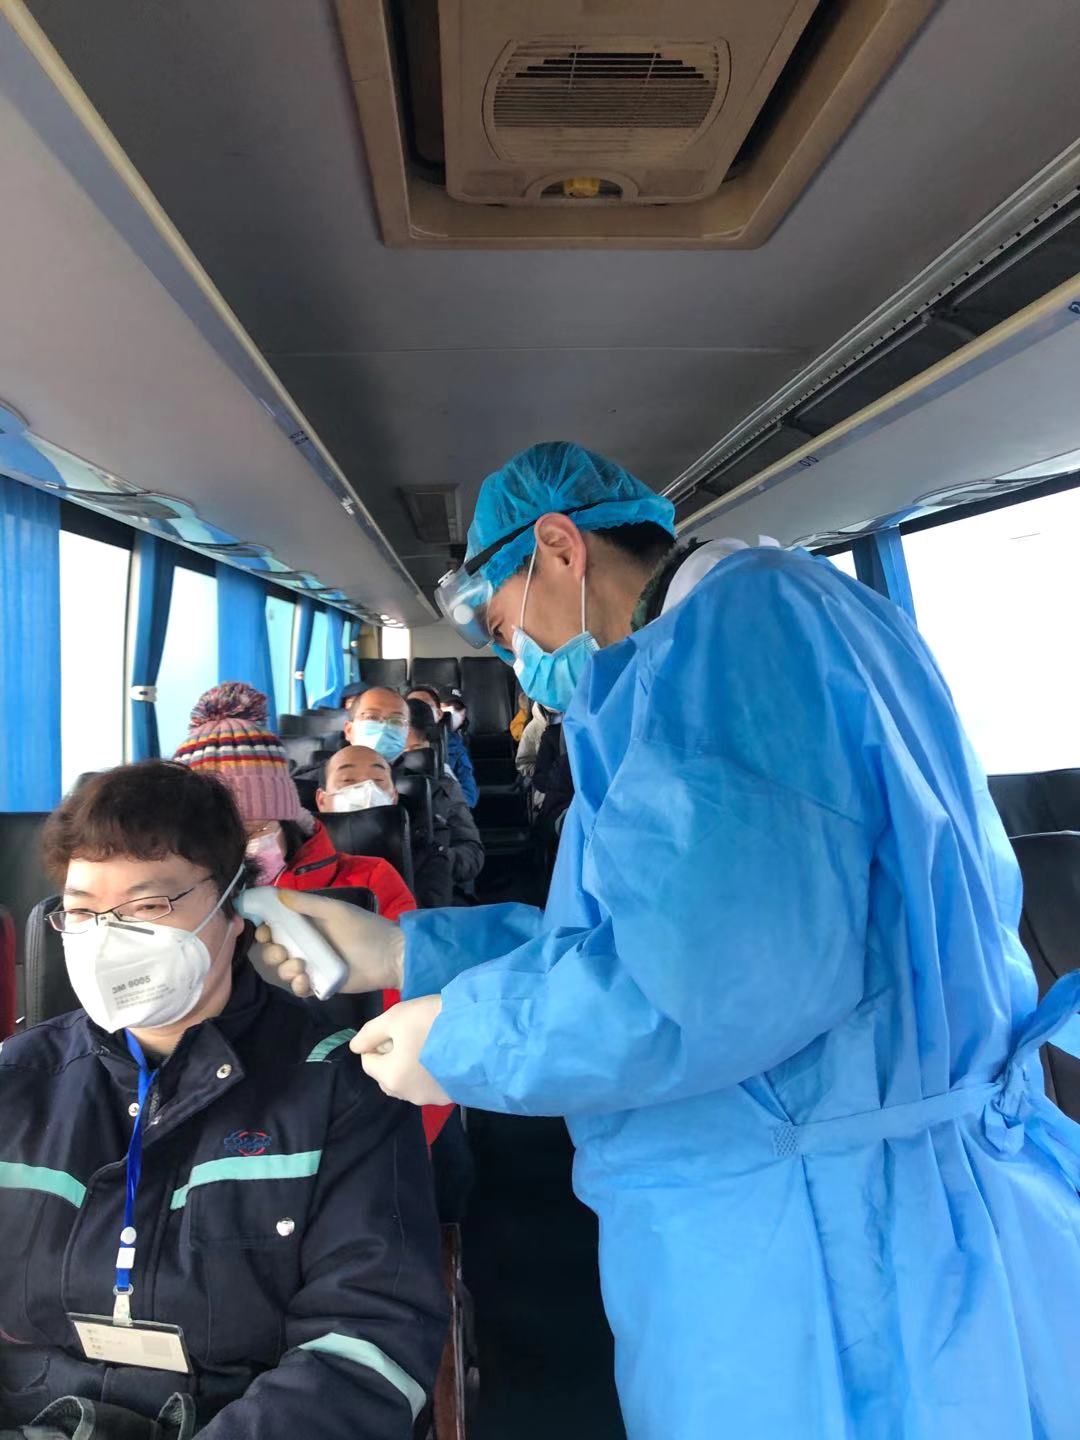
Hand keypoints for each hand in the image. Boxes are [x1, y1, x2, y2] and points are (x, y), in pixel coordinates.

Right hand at [253, 890, 404, 996]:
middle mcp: (306, 944)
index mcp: (307, 924)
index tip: (264, 933)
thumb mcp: (336, 911)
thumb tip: (277, 894)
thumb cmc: (364, 928)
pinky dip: (297, 986)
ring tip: (301, 967)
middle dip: (271, 954)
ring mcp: (313, 965)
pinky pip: (300, 988)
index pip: (275, 927)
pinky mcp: (321, 983)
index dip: (264, 931)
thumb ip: (307, 904)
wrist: (390, 955)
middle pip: (274, 951)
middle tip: (283, 953)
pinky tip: (305, 981)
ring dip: (285, 970)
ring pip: (284, 971)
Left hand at [350, 996, 451, 1105]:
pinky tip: (444, 1055)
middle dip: (392, 1057)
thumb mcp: (396, 1017)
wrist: (482, 1033)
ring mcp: (431, 1099)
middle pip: (387, 1075)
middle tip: (412, 1034)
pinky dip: (430, 1073)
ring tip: (430, 1043)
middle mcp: (407, 1094)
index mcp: (390, 1077)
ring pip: (408, 1082)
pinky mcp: (451, 1096)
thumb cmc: (433, 1023)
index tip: (398, 1028)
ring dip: (411, 1066)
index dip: (378, 1042)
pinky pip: (429, 1085)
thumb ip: (370, 1032)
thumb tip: (356, 1047)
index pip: (368, 1061)